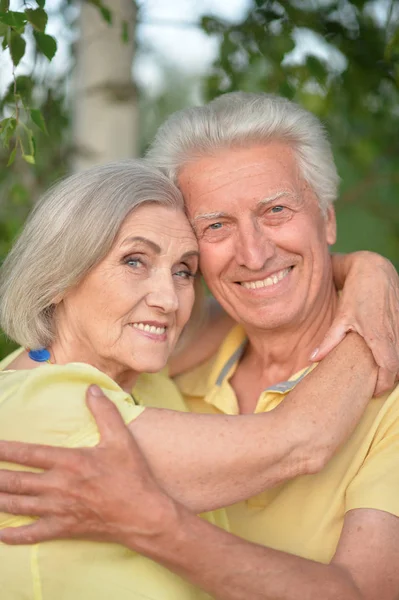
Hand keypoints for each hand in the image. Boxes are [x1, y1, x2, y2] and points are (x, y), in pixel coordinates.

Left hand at [0, 385, 175, 545]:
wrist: (143, 515)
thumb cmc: (132, 476)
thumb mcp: (121, 440)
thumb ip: (105, 412)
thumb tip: (91, 389)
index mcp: (70, 462)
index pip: (28, 454)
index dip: (4, 450)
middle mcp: (58, 486)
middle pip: (15, 482)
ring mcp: (59, 510)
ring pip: (17, 506)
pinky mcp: (63, 529)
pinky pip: (32, 534)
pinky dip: (12, 536)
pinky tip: (0, 533)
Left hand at [313, 252, 398, 394]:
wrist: (375, 271)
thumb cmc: (358, 293)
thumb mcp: (342, 317)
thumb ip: (330, 340)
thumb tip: (314, 359)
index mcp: (379, 336)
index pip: (390, 369)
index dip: (384, 384)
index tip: (373, 392)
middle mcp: (394, 334)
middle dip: (388, 380)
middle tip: (373, 387)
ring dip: (392, 368)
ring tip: (376, 375)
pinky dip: (394, 355)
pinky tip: (382, 358)